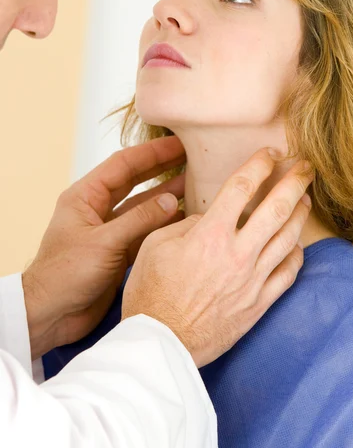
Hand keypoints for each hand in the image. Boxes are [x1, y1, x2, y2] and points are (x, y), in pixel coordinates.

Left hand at [22, 136, 185, 359]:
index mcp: (85, 197)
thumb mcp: (104, 242)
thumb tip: (171, 200)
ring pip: (143, 206)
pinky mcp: (119, 251)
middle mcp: (98, 209)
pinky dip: (163, 223)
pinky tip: (184, 217)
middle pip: (135, 180)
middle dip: (162, 168)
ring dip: (166, 195)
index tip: (178, 143)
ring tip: (195, 184)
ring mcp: (110, 230)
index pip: (123, 164)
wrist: (51, 314)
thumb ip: (139, 220)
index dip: (152, 152)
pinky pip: (145, 230)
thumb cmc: (65, 275)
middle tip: (191, 158)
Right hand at [122, 148, 313, 367]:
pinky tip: (296, 245)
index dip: (259, 164)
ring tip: (305, 199)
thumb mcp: (154, 246)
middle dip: (296, 181)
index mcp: (210, 235)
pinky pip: (288, 274)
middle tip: (306, 168)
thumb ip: (186, 225)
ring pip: (288, 238)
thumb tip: (209, 219)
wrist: (161, 344)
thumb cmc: (151, 294)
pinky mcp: (259, 303)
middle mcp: (237, 254)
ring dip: (300, 214)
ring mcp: (253, 280)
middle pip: (277, 208)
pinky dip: (296, 255)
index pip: (242, 187)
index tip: (270, 154)